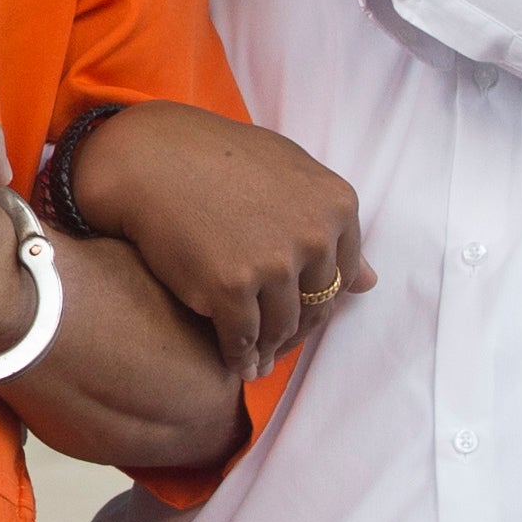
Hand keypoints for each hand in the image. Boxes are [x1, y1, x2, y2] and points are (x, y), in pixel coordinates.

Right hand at [73, 102, 367, 378]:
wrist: (150, 159)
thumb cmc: (217, 158)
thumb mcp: (289, 173)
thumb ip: (331, 224)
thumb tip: (371, 283)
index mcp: (336, 205)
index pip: (342, 275)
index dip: (318, 299)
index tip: (298, 312)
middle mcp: (314, 235)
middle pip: (316, 306)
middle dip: (296, 331)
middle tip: (277, 346)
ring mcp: (274, 263)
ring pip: (282, 328)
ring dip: (270, 350)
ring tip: (258, 361)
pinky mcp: (230, 288)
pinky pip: (243, 339)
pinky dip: (241, 357)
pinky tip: (236, 363)